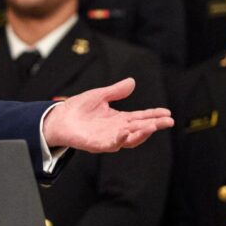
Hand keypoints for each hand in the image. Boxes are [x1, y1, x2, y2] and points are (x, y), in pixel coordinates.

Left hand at [42, 78, 172, 152]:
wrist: (58, 118)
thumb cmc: (78, 108)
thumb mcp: (99, 95)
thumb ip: (116, 91)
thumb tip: (132, 81)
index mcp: (119, 118)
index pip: (141, 117)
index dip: (154, 115)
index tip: (167, 112)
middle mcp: (117, 129)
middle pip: (140, 129)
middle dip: (154, 125)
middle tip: (168, 121)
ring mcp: (108, 138)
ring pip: (130, 139)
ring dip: (142, 133)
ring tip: (153, 126)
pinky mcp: (97, 144)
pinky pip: (111, 144)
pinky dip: (120, 140)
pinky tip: (127, 133)